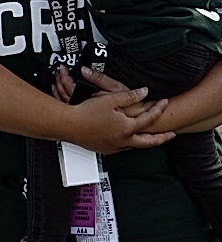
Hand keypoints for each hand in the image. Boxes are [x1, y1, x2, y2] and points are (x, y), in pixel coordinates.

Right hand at [59, 64, 173, 153]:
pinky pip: (122, 148)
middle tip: (171, 134)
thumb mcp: (111, 98)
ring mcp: (113, 146)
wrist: (68, 125)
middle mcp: (122, 140)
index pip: (149, 118)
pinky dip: (130, 144)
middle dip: (162, 138)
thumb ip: (130, 96)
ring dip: (145, 142)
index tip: (164, 102)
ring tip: (150, 137)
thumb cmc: (86, 112)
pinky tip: (127, 140)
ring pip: (135, 146)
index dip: (159, 109)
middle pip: (149, 141)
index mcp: (126, 127)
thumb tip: (144, 92)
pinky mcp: (104, 149)